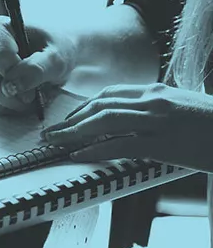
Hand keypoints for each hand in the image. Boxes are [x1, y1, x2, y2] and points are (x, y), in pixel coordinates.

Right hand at [0, 15, 77, 114]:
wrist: (53, 56)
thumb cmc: (56, 52)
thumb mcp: (56, 60)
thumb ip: (36, 70)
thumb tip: (11, 86)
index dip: (16, 79)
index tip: (32, 92)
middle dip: (9, 96)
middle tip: (30, 100)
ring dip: (7, 103)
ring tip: (27, 98)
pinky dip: (3, 105)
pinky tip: (18, 99)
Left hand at [42, 83, 212, 171]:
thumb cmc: (211, 125)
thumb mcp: (181, 108)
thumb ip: (156, 110)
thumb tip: (134, 120)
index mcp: (156, 92)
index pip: (110, 94)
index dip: (83, 107)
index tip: (69, 119)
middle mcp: (153, 100)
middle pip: (100, 105)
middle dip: (71, 119)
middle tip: (51, 132)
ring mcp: (157, 120)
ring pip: (104, 121)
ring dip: (73, 132)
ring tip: (54, 142)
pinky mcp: (162, 143)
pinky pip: (119, 145)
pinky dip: (94, 150)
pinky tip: (77, 155)